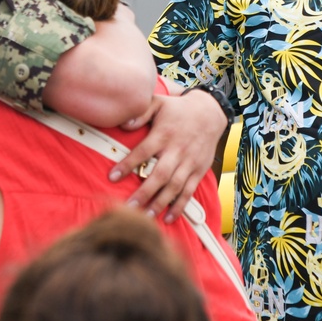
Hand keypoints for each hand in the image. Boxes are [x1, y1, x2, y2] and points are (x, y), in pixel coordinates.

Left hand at [108, 90, 227, 222]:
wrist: (210, 113)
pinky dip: (180, 206)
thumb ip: (141, 112)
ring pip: (175, 186)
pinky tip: (168, 218)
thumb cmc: (177, 109)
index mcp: (164, 134)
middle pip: (160, 174)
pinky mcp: (199, 170)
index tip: (111, 177)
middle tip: (128, 208)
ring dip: (161, 202)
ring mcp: (189, 162)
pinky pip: (189, 190)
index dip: (127, 165)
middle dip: (144, 192)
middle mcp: (177, 150)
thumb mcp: (158, 103)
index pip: (143, 152)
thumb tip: (123, 124)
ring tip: (146, 216)